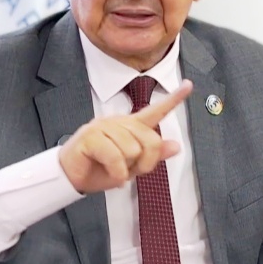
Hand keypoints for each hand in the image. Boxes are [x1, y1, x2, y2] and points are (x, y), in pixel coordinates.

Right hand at [58, 79, 193, 193]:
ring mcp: (104, 126)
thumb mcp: (133, 167)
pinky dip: (117, 171)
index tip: (189, 85)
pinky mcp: (90, 135)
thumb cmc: (102, 170)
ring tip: (116, 171)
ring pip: (132, 149)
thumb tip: (176, 146)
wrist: (73, 178)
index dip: (174, 99)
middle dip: (146, 163)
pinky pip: (115, 156)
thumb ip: (153, 156)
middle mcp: (120, 122)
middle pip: (152, 140)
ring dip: (127, 168)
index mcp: (132, 126)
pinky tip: (112, 175)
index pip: (156, 111)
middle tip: (131, 172)